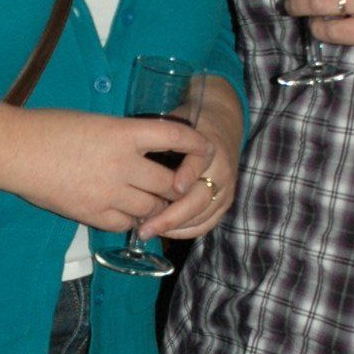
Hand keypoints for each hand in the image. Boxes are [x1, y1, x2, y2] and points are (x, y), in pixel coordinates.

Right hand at [5, 108, 216, 233]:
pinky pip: (126, 224)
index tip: (204, 149)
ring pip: (151, 209)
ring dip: (155, 207)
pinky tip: (124, 213)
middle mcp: (123, 164)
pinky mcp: (93, 213)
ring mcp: (109, 192)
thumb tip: (147, 153)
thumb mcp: (96, 121)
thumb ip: (124, 138)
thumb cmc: (49, 128)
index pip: (176, 136)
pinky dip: (131, 221)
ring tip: (149, 202)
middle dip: (175, 187)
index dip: (196, 145)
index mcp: (124, 133)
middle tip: (174, 187)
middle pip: (169, 184)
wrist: (15, 151)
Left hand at [159, 75, 241, 240]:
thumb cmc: (189, 123)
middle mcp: (221, 172)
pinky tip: (162, 232)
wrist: (222, 127)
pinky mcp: (223, 206)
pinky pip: (204, 225)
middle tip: (145, 227)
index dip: (187, 174)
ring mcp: (225, 191)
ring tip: (146, 231)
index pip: (200, 163)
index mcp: (210, 147)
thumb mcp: (176, 121)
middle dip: (172, 216)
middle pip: (200, 199)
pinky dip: (183, 232)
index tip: (173, 187)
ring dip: (173, 227)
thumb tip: (129, 156)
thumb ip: (160, 138)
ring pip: (201, 217)